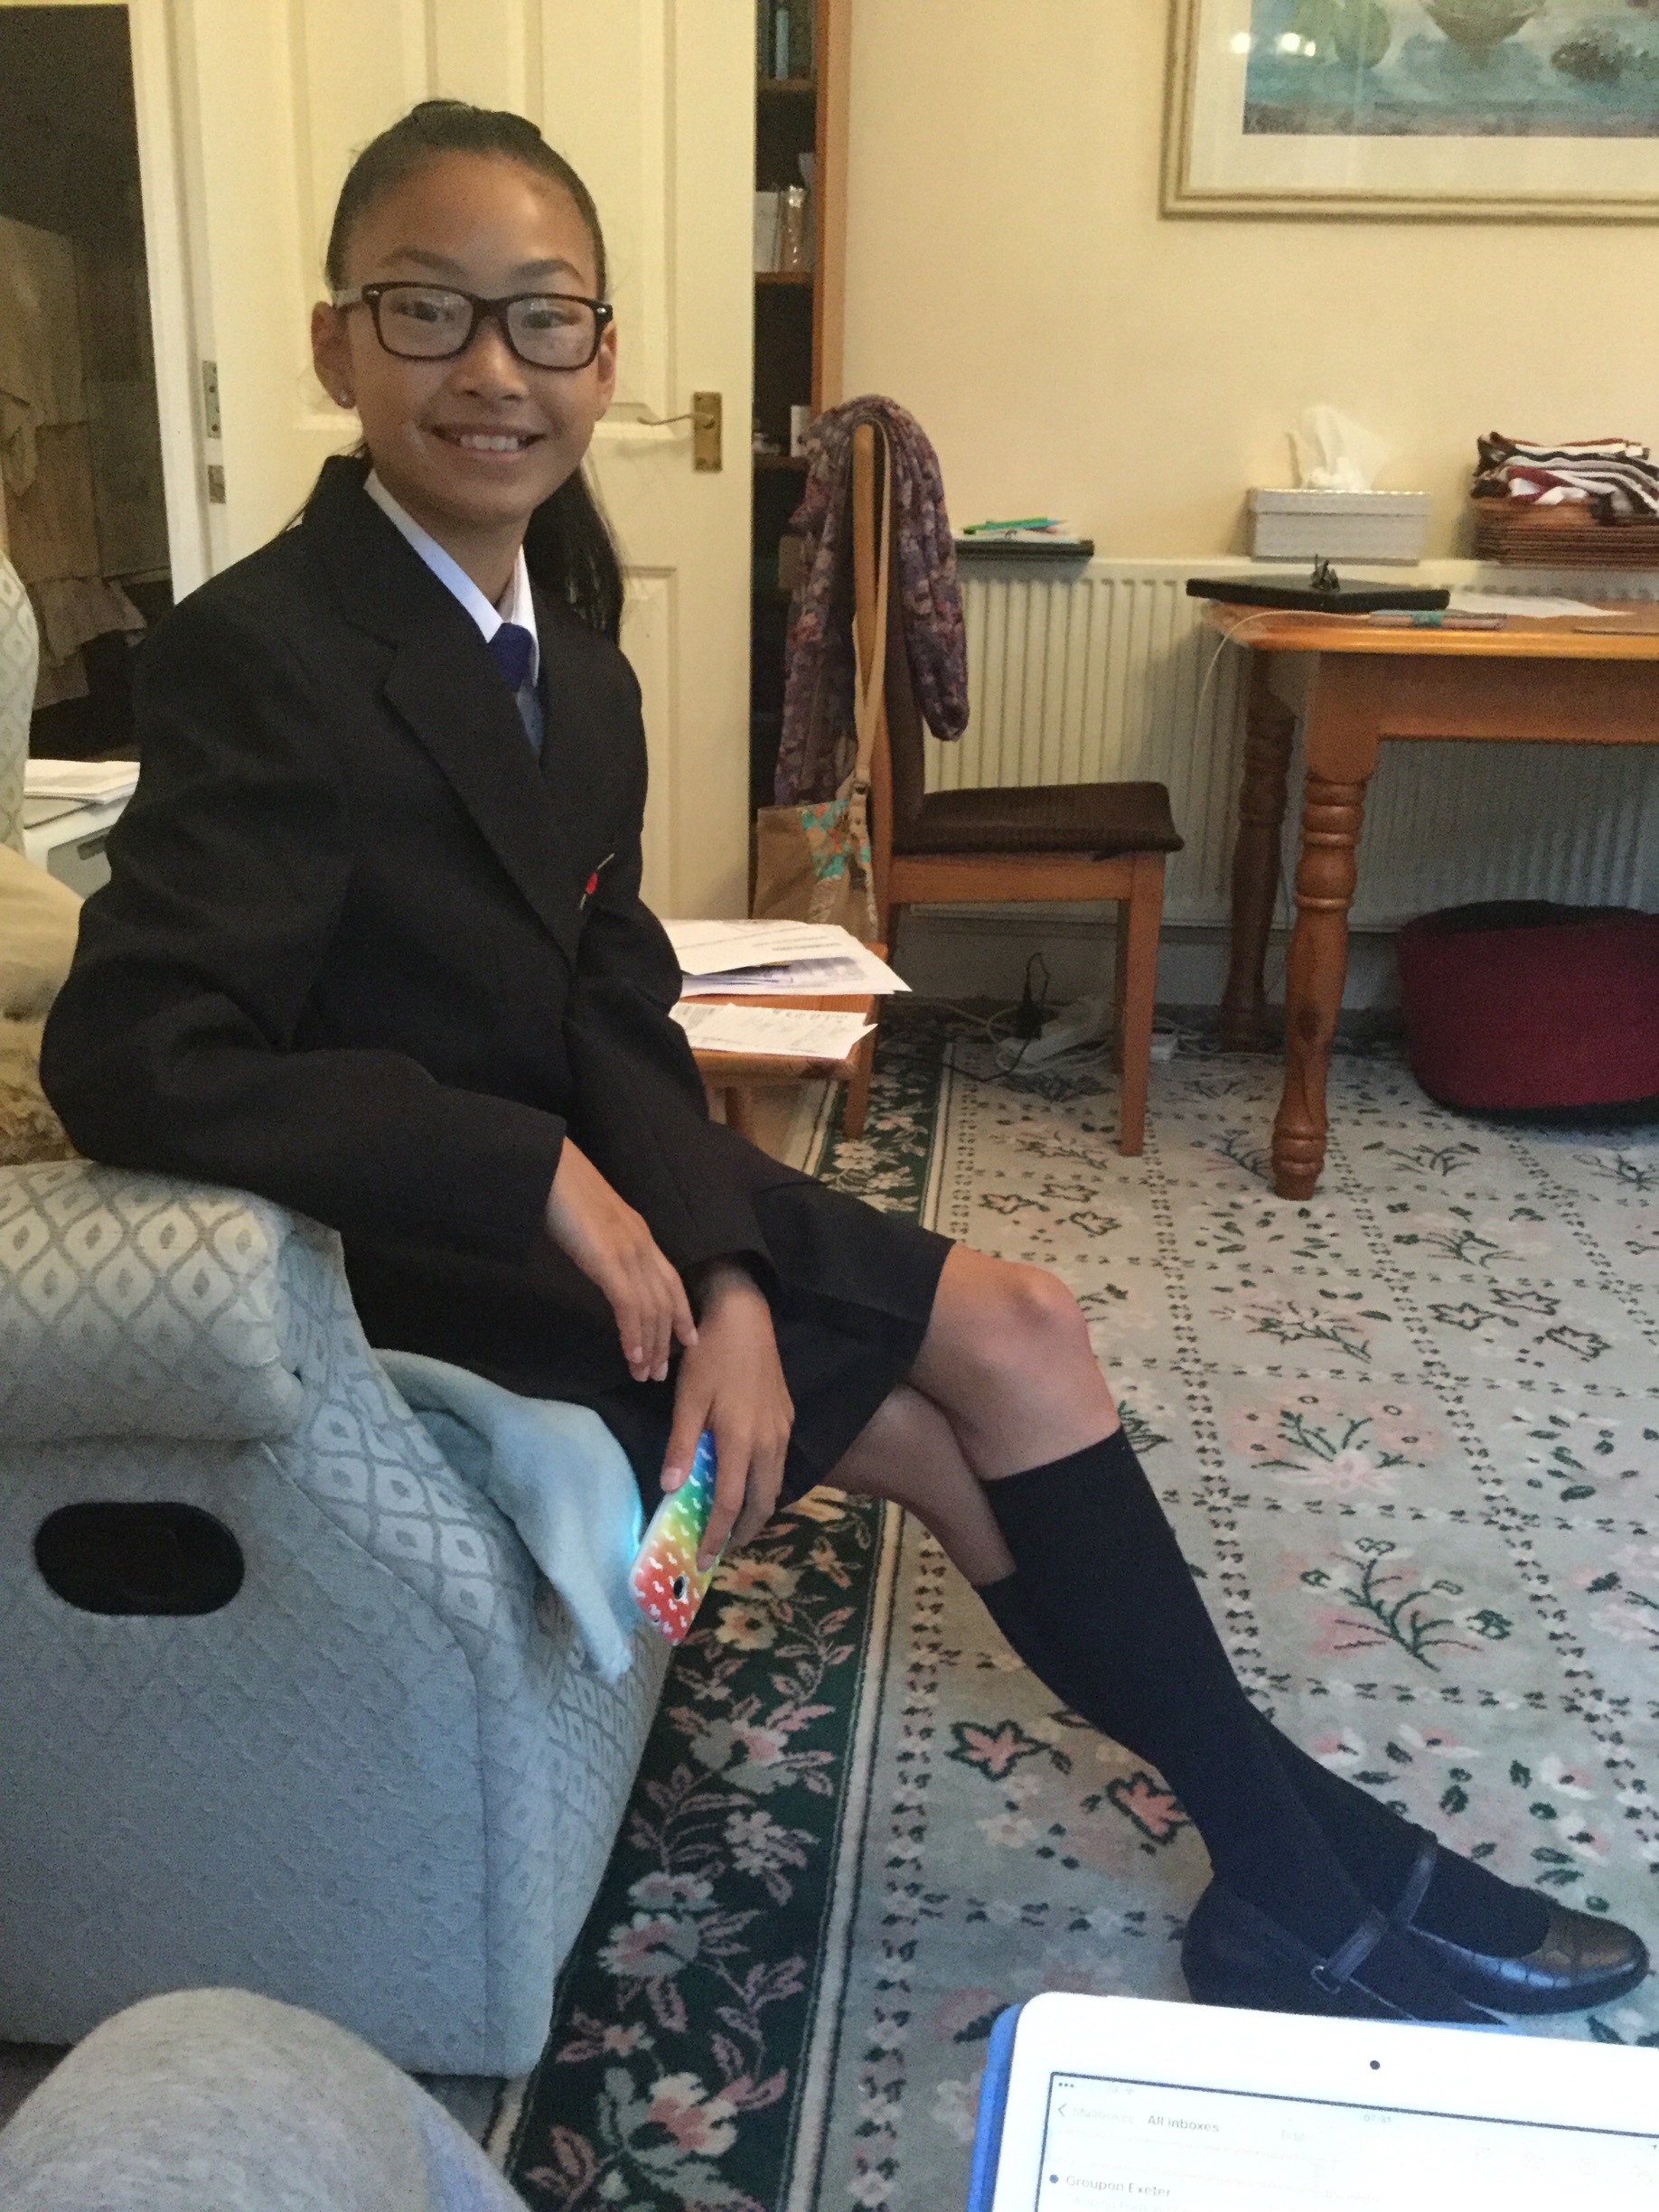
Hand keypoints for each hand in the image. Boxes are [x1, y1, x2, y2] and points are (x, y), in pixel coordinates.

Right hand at [545, 1138, 696, 1382]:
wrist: (550, 1167)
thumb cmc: (561, 1191)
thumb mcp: (593, 1224)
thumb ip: (604, 1245)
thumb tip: (603, 1267)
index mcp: (641, 1235)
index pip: (671, 1281)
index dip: (682, 1312)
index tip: (688, 1340)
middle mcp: (642, 1245)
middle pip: (665, 1301)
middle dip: (665, 1340)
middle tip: (660, 1374)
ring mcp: (628, 1251)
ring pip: (650, 1309)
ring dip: (648, 1346)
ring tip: (644, 1375)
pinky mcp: (609, 1259)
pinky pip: (629, 1305)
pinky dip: (633, 1333)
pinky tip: (631, 1355)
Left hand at [663, 1263, 792, 1565]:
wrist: (745, 1316)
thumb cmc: (709, 1356)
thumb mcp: (687, 1399)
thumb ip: (680, 1445)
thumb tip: (670, 1488)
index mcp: (740, 1441)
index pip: (731, 1503)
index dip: (717, 1535)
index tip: (705, 1559)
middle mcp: (768, 1442)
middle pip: (763, 1502)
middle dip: (745, 1532)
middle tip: (723, 1549)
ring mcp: (782, 1429)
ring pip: (776, 1483)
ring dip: (758, 1509)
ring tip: (735, 1523)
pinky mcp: (786, 1416)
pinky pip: (779, 1462)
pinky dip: (765, 1484)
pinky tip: (748, 1481)